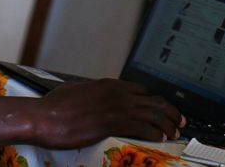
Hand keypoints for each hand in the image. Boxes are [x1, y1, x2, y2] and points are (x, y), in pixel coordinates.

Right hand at [31, 78, 183, 148]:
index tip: (162, 109)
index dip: (156, 101)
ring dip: (168, 124)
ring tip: (175, 132)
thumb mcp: (77, 92)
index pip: (142, 90)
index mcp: (109, 84)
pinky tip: (161, 139)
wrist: (45, 118)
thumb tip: (96, 99)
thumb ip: (93, 94)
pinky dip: (156, 133)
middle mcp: (117, 93)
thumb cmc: (55, 107)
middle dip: (171, 112)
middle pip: (154, 100)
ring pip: (153, 114)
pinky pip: (143, 127)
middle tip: (179, 120)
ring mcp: (116, 107)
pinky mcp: (113, 123)